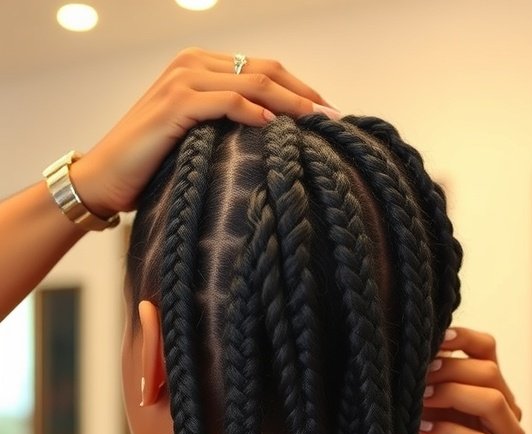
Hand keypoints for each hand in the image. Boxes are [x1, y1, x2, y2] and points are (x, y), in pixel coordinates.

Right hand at [71, 48, 330, 218]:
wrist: (102, 180)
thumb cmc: (150, 168)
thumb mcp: (196, 141)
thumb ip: (228, 128)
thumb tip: (278, 144)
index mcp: (200, 67)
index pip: (263, 69)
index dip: (300, 90)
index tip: (331, 116)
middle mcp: (192, 64)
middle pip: (264, 69)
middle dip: (305, 94)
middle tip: (337, 119)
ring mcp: (182, 82)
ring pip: (251, 81)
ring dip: (291, 102)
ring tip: (319, 124)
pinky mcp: (174, 105)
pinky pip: (226, 101)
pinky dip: (254, 112)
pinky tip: (277, 127)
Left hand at [416, 327, 524, 433]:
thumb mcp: (423, 414)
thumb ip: (423, 386)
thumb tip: (407, 351)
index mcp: (490, 392)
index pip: (488, 351)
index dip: (462, 339)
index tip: (432, 340)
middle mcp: (506, 414)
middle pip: (489, 373)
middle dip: (449, 369)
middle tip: (416, 376)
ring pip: (493, 402)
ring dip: (452, 395)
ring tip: (420, 400)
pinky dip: (449, 432)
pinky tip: (424, 430)